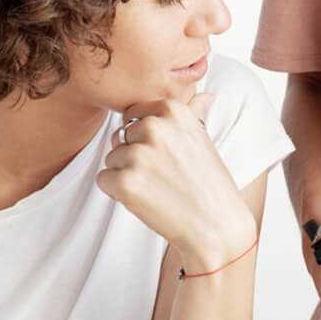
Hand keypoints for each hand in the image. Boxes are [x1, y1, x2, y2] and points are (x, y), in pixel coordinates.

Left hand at [95, 93, 255, 270]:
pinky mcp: (126, 181)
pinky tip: (144, 200)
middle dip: (133, 157)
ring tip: (156, 189)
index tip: (163, 156)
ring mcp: (138, 154)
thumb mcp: (202, 139)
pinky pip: (103, 179)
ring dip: (126, 175)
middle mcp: (154, 127)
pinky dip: (117, 193)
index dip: (143, 139)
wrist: (217, 225)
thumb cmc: (210, 183)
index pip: (133, 115)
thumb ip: (194, 112)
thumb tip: (206, 94)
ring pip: (111, 159)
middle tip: (162, 176)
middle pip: (120, 137)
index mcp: (172, 110)